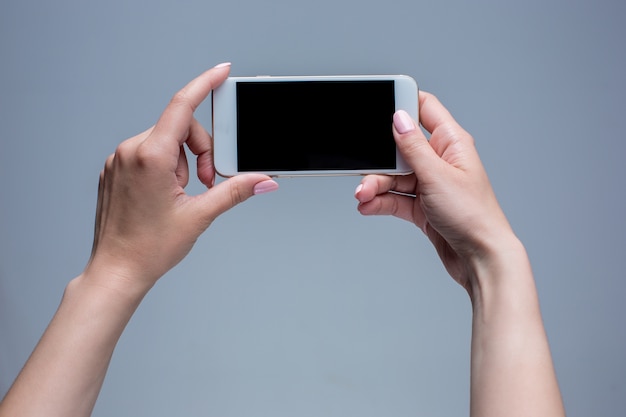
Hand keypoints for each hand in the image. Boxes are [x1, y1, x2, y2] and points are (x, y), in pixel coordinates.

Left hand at [85, 63, 277, 295]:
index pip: (182, 106)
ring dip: (183, 164)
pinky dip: (165, 168)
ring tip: (181, 196)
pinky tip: (165, 196)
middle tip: (206, 184)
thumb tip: (263, 180)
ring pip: (165, 143)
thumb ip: (235, 191)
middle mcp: (129, 151)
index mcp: (149, 156)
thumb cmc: (148, 248)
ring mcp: (119, 161)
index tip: (222, 71)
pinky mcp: (115, 170)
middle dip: (201, 152)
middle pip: (180, 129)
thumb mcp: (199, 216)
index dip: (205, 84)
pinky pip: (148, 154)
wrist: (116, 271)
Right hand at [355, 92, 513, 292]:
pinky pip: (395, 198)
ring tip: (362, 197)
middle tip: (363, 169)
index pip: (425, 109)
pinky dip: (380, 202)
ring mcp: (430, 184)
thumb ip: (413, 147)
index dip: (402, 103)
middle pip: (399, 149)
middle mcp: (440, 161)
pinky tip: (368, 206)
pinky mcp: (423, 207)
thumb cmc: (472, 216)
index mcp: (451, 143)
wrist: (480, 258)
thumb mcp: (436, 176)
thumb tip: (398, 118)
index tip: (378, 105)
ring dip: (375, 185)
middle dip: (378, 161)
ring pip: (394, 177)